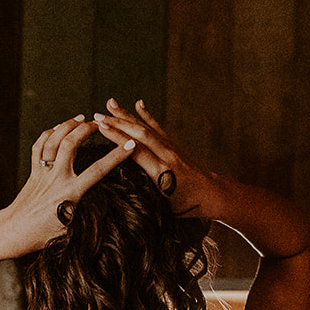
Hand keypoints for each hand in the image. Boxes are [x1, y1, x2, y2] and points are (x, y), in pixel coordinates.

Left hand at [5, 116, 133, 252]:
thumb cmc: (44, 235)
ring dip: (67, 125)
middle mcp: (56, 179)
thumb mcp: (72, 227)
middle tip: (99, 124)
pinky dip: (48, 134)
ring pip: (53, 140)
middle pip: (71, 144)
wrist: (14, 233)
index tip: (130, 145)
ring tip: (80, 118)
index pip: (98, 170)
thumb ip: (87, 211)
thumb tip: (108, 207)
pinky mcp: (33, 172)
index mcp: (70, 194)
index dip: (116, 156)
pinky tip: (57, 128)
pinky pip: (38, 146)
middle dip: (86, 129)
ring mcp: (43, 173)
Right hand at [91, 99, 216, 216]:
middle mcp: (167, 155)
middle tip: (96, 116)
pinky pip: (158, 127)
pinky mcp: (174, 144)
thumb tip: (121, 187)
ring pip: (146, 127)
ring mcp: (171, 147)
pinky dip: (147, 115)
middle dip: (117, 123)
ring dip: (126, 115)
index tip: (101, 128)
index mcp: (162, 172)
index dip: (118, 138)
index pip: (137, 151)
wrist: (212, 194)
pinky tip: (138, 104)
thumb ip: (145, 193)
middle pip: (139, 134)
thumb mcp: (164, 206)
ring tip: (110, 103)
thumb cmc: (187, 205)